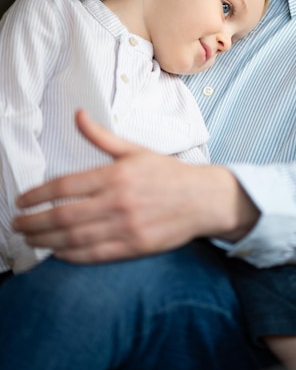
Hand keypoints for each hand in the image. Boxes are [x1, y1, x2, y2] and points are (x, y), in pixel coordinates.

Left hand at [13, 110, 257, 263]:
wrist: (203, 199)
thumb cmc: (168, 174)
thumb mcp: (135, 150)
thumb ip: (102, 137)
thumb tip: (78, 114)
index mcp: (116, 174)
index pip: (65, 185)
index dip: (38, 194)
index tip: (22, 200)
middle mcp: (118, 201)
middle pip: (64, 215)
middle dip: (34, 222)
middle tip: (17, 224)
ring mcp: (126, 226)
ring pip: (74, 238)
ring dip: (46, 240)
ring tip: (30, 239)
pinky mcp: (134, 247)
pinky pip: (94, 255)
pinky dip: (71, 255)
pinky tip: (57, 252)